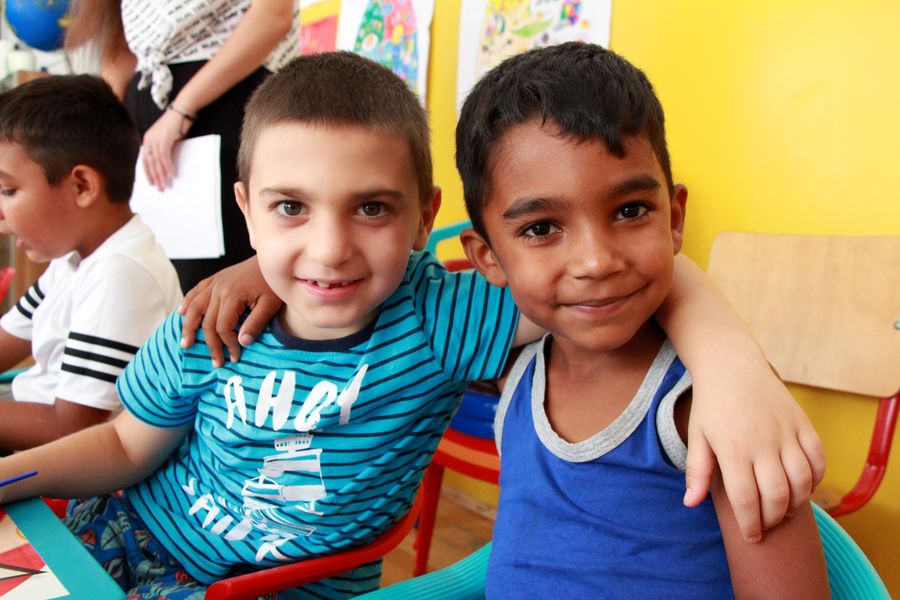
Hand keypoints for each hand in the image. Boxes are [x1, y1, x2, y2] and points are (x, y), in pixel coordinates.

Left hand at [141, 108, 190, 190]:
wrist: (181, 111)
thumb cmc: (176, 124)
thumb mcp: (167, 138)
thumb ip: (163, 148)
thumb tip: (165, 162)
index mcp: (147, 140)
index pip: (145, 160)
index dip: (148, 172)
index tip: (151, 183)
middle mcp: (149, 140)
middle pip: (150, 163)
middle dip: (155, 177)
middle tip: (159, 188)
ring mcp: (156, 139)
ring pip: (157, 161)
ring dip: (162, 175)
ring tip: (165, 184)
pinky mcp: (164, 139)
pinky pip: (165, 156)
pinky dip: (168, 166)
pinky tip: (171, 174)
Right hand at [178, 256, 281, 366]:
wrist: (271, 261)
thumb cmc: (272, 283)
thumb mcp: (270, 304)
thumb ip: (256, 323)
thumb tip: (242, 343)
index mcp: (232, 295)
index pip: (223, 327)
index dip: (227, 345)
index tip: (235, 357)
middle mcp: (218, 288)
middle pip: (207, 321)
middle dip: (211, 344)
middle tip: (216, 362)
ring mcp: (214, 282)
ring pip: (194, 307)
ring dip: (188, 327)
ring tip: (185, 344)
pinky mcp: (215, 278)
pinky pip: (196, 291)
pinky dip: (187, 303)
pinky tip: (181, 314)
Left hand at [684, 360, 825, 542]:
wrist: (732, 366)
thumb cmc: (711, 405)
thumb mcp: (697, 436)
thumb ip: (697, 472)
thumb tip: (691, 504)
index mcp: (733, 449)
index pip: (746, 500)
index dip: (750, 524)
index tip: (751, 537)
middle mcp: (763, 443)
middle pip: (777, 496)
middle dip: (773, 519)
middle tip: (766, 525)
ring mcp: (786, 432)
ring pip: (802, 481)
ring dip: (796, 504)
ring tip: (784, 510)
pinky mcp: (802, 423)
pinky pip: (817, 459)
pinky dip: (816, 479)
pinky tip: (804, 487)